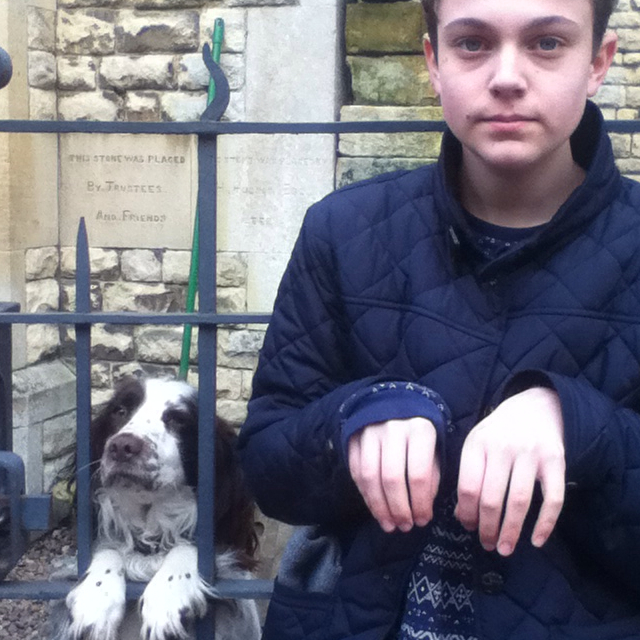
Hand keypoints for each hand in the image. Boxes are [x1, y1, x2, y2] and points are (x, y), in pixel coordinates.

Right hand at [348, 417, 439, 532]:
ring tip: (389, 524)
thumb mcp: (434, 450)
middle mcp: (393, 429)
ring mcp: (369, 432)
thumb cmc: (419, 434)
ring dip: (379, 506)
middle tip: (404, 527)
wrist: (393, 403)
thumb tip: (422, 508)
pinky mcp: (353, 438)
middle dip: (398, 509)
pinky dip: (365, 495)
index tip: (423, 521)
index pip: (418, 474)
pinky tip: (376, 508)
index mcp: (420, 430)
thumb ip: (431, 477)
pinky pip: (356, 472)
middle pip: (392, 478)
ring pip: (370, 477)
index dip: (420, 503)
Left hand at [455, 387, 564, 555]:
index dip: (467, 514)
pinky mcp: (556, 460)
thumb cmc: (499, 433)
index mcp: (478, 443)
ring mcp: (531, 453)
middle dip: (487, 528)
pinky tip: (536, 541)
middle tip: (487, 544)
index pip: (468, 487)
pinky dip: (545, 524)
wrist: (535, 407)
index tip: (469, 528)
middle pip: (491, 498)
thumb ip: (468, 475)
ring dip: (511, 531)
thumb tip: (462, 516)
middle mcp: (503, 447)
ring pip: (519, 501)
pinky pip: (553, 499)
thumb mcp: (477, 445)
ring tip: (505, 549)